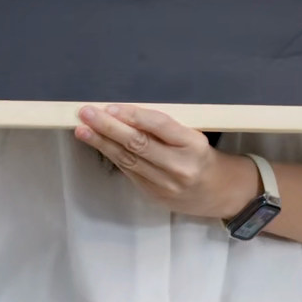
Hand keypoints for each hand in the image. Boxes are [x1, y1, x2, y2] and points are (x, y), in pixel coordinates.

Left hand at [75, 104, 252, 218]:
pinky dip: (111, 156)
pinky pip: (129, 171)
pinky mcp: (154, 194)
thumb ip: (165, 127)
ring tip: (82, 129)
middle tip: (86, 114)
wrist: (219, 192)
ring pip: (128, 159)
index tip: (111, 107)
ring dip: (102, 143)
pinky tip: (98, 144)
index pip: (159, 126)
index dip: (133, 116)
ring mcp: (165, 183)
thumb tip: (126, 112)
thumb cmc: (203, 156)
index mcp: (193, 144)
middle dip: (108, 127)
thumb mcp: (194, 135)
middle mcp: (179, 165)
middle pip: (138, 144)